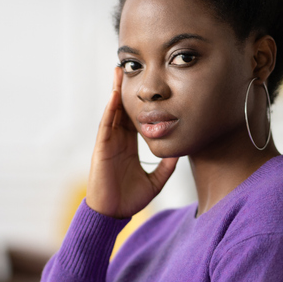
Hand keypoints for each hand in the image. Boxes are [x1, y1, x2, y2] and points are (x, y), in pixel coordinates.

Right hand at [86, 67, 178, 217]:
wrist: (112, 214)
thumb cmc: (129, 198)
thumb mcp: (156, 180)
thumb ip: (167, 166)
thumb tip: (181, 152)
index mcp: (130, 145)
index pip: (135, 117)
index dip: (141, 101)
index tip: (148, 85)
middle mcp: (118, 140)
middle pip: (122, 108)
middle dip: (125, 88)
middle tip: (132, 67)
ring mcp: (109, 142)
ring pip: (112, 111)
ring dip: (115, 91)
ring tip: (119, 72)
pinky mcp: (101, 148)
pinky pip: (106, 125)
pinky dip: (110, 110)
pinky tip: (114, 96)